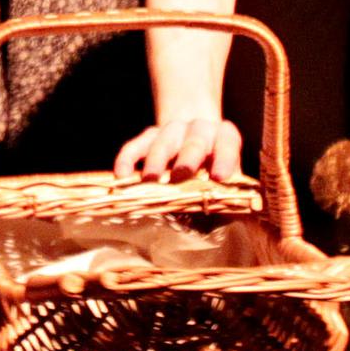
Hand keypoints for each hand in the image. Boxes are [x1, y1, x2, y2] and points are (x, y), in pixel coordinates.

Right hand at [112, 116, 247, 182]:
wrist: (194, 130)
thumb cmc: (214, 161)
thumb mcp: (226, 171)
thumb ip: (226, 192)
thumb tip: (225, 222)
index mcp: (223, 136)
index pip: (227, 142)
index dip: (225, 158)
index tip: (219, 176)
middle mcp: (199, 128)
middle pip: (194, 140)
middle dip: (188, 157)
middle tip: (181, 174)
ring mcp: (172, 129)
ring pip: (164, 140)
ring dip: (157, 159)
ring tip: (151, 179)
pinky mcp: (149, 135)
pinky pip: (135, 145)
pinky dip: (127, 158)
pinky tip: (122, 175)